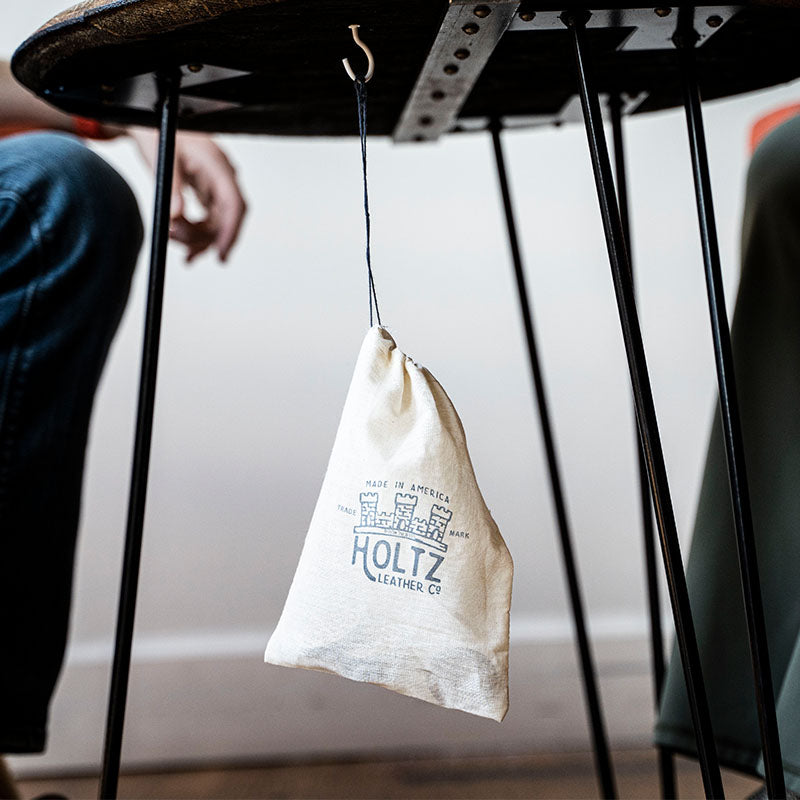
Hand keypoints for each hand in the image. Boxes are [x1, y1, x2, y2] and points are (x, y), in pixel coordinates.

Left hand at [126, 127, 246, 262]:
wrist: (153, 126)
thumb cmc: (159, 134)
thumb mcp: (163, 157)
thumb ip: (171, 187)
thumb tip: (176, 216)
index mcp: (217, 166)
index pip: (234, 204)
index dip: (230, 231)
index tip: (220, 254)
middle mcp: (222, 179)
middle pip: (225, 219)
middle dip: (205, 238)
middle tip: (178, 243)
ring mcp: (217, 188)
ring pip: (217, 225)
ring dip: (197, 239)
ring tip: (171, 237)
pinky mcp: (208, 195)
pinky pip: (209, 222)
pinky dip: (197, 236)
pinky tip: (187, 250)